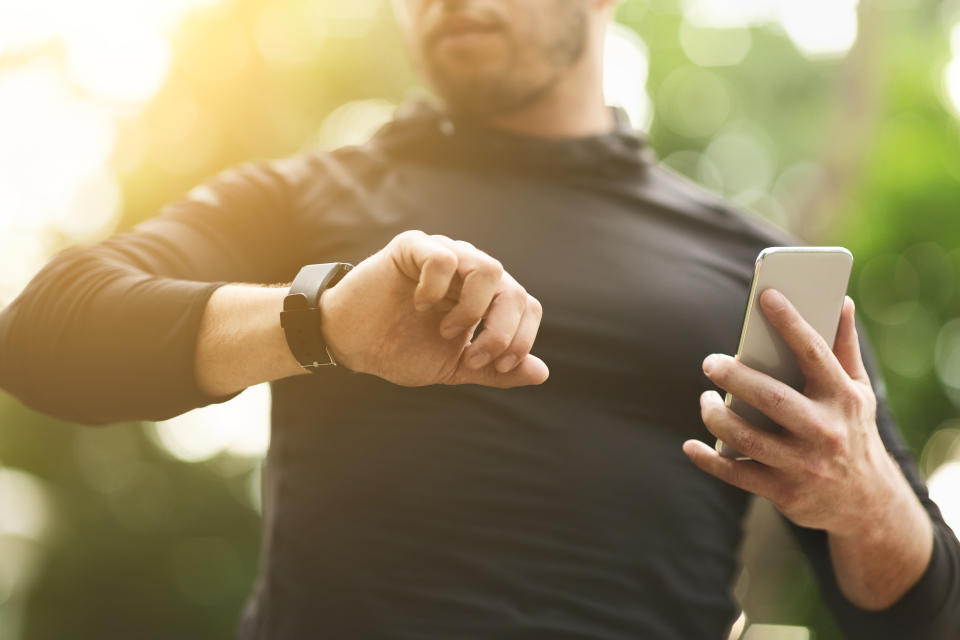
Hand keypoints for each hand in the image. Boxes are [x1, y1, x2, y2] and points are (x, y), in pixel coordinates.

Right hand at [317, 230, 548, 387]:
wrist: (352, 343)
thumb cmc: (401, 350)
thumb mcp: (453, 367)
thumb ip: (495, 369)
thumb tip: (541, 373)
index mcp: (486, 297)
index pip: (528, 307)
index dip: (520, 340)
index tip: (493, 366)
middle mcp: (471, 271)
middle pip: (515, 291)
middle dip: (501, 333)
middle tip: (471, 356)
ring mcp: (445, 254)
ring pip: (489, 269)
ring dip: (473, 310)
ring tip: (446, 331)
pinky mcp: (414, 246)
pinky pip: (444, 257)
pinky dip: (437, 288)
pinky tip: (420, 305)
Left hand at [683, 289, 909, 535]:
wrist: (868, 504)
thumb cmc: (852, 431)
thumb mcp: (858, 391)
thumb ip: (844, 348)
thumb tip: (840, 300)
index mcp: (843, 398)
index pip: (814, 353)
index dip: (790, 322)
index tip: (766, 296)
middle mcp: (825, 431)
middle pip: (771, 398)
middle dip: (734, 377)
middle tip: (710, 363)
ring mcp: (803, 465)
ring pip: (746, 437)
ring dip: (715, 416)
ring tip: (706, 399)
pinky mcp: (784, 492)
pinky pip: (736, 473)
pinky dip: (708, 459)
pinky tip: (691, 445)